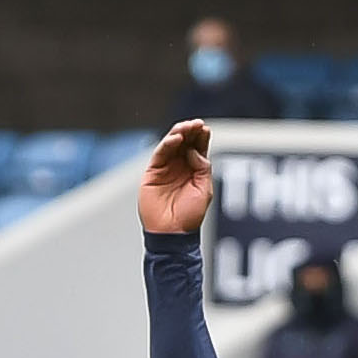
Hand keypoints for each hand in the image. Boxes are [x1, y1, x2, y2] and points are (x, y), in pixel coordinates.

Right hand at [139, 120, 213, 234]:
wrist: (172, 233)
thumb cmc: (190, 216)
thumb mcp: (205, 190)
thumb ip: (202, 168)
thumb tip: (194, 151)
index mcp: (194, 170)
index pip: (197, 148)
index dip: (201, 137)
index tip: (205, 128)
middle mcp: (179, 166)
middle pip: (185, 142)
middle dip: (190, 131)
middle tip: (196, 124)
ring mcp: (166, 168)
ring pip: (172, 144)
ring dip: (179, 134)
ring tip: (186, 128)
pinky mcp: (153, 172)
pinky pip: (160, 154)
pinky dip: (167, 144)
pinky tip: (176, 139)